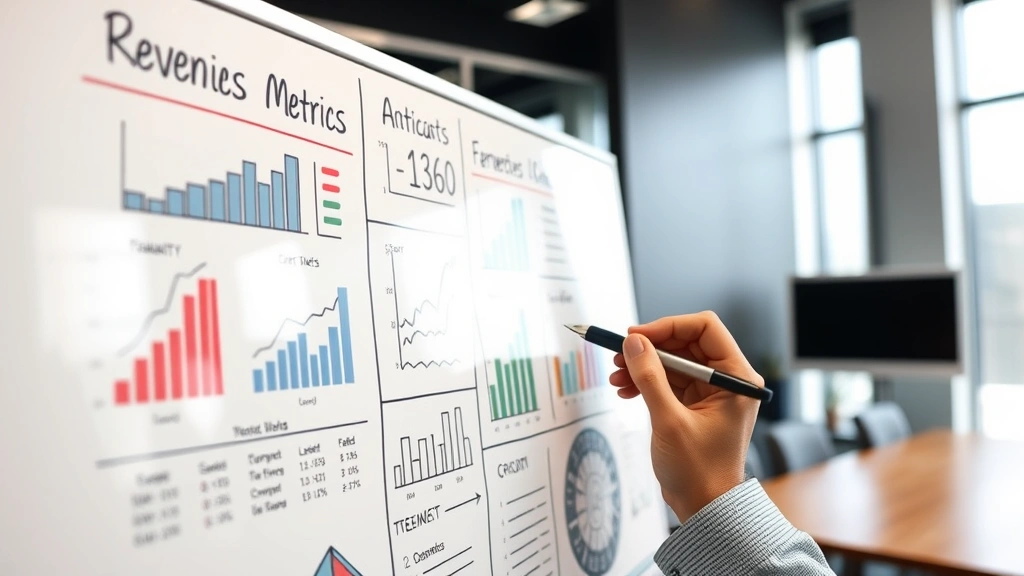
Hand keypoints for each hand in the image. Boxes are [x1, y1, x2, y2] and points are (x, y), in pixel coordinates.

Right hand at [609, 311, 764, 521]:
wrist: (704, 507)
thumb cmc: (700, 472)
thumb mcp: (670, 421)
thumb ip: (650, 378)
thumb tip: (633, 343)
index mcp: (737, 378)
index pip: (705, 328)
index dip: (668, 326)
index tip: (637, 336)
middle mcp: (727, 380)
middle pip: (685, 342)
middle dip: (650, 347)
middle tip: (620, 354)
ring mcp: (710, 392)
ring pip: (673, 360)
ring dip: (643, 365)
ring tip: (616, 376)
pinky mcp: (694, 404)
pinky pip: (668, 379)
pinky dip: (646, 380)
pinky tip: (625, 389)